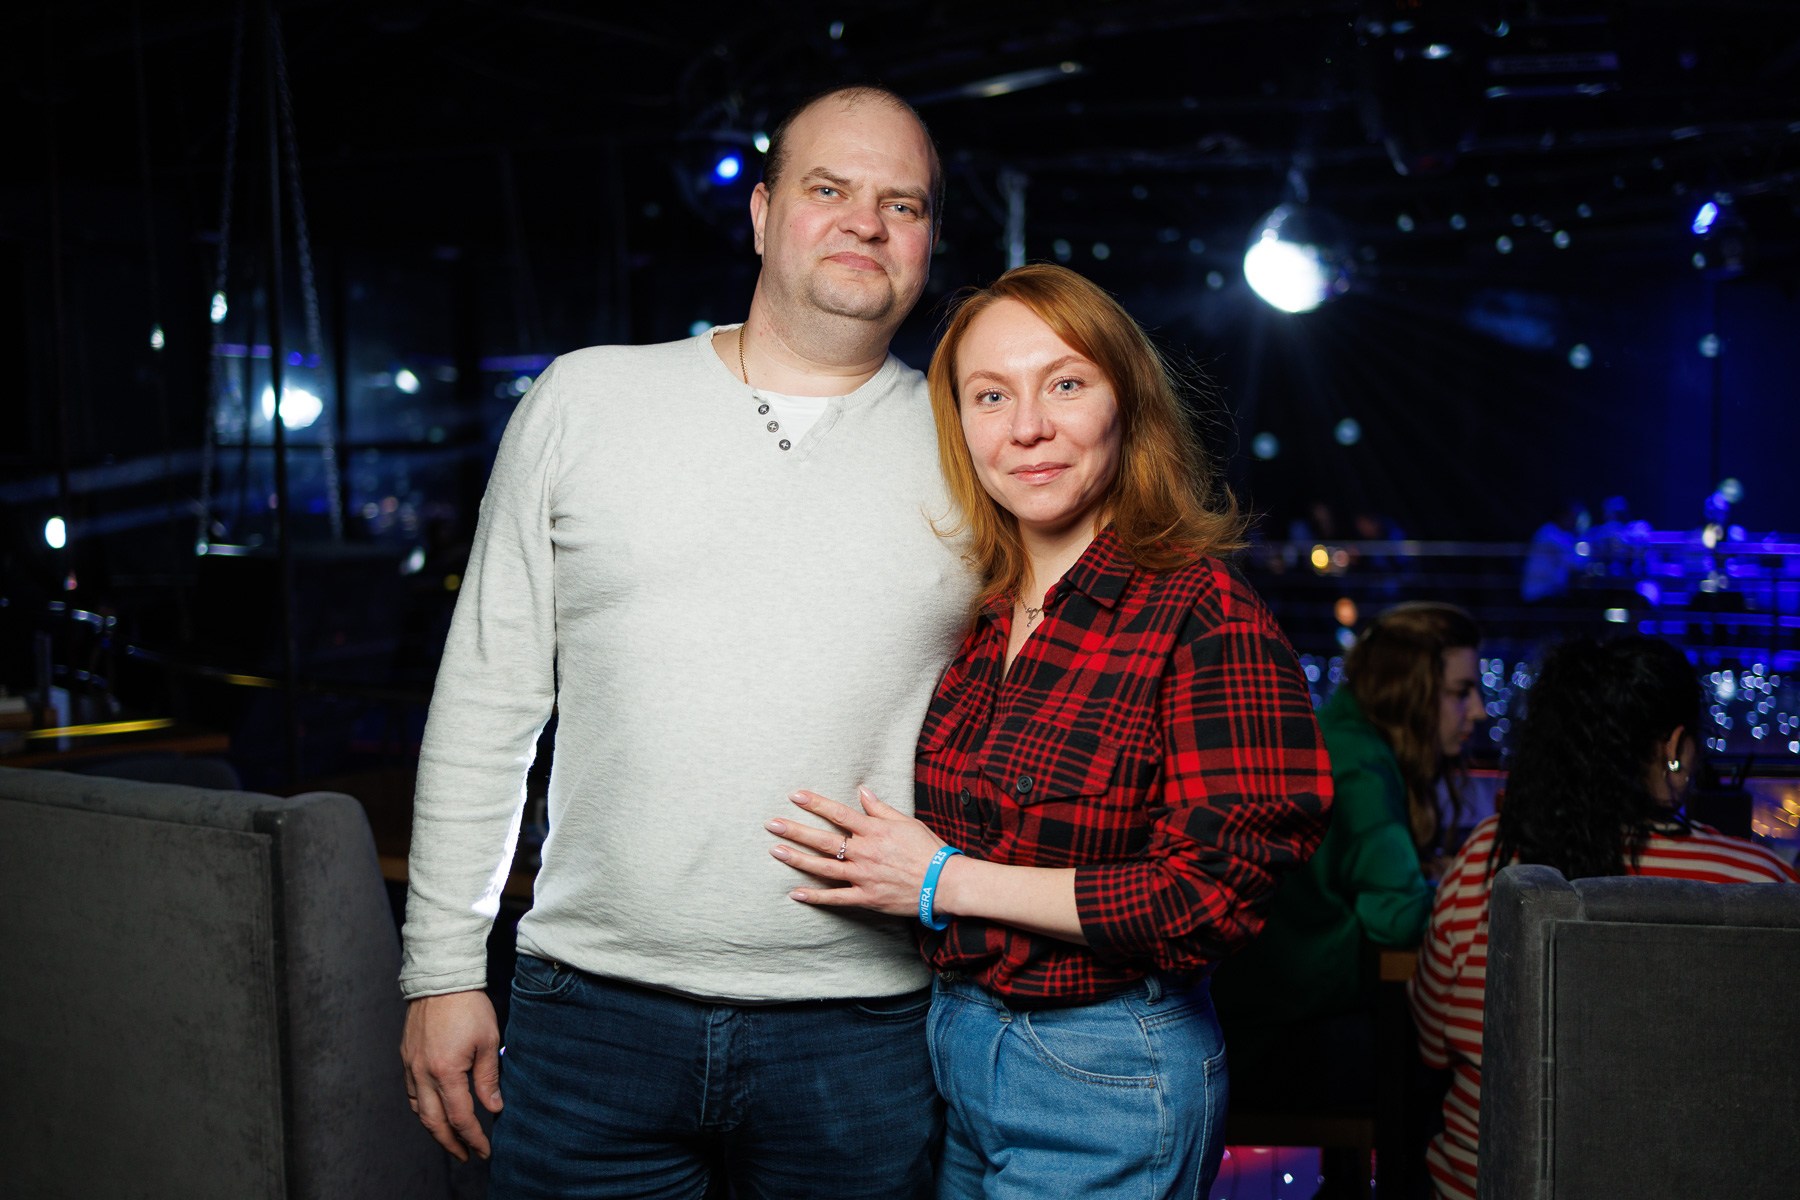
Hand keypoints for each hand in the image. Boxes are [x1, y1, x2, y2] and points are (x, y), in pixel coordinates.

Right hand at [400, 989, 502, 1160]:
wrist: (441, 978)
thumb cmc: (468, 1006)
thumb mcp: (488, 1041)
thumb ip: (487, 1078)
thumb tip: (493, 1107)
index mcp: (445, 1072)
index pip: (460, 1116)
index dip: (473, 1137)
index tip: (485, 1150)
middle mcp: (422, 1073)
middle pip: (434, 1122)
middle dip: (451, 1143)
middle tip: (466, 1155)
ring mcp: (411, 1066)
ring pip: (418, 1110)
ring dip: (434, 1129)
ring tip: (451, 1139)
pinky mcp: (406, 1057)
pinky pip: (412, 1093)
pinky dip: (422, 1109)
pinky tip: (434, 1112)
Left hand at [767, 787, 946, 918]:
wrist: (944, 882)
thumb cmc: (928, 850)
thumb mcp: (906, 822)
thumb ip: (881, 808)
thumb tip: (862, 791)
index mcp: (874, 831)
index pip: (838, 813)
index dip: (815, 803)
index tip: (795, 795)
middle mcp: (864, 852)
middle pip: (823, 840)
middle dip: (795, 831)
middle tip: (772, 824)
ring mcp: (863, 876)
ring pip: (823, 867)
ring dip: (798, 859)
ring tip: (776, 851)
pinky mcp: (866, 897)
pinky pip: (836, 898)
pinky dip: (815, 897)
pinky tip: (795, 893)